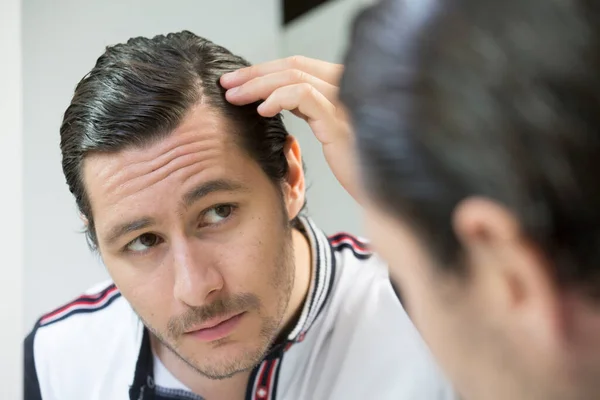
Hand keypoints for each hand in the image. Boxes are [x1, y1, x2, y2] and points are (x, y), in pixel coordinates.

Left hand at [220, 56, 362, 202]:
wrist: (379, 188)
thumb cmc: (353, 161)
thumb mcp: (326, 127)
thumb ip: (308, 108)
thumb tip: (272, 97)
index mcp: (342, 84)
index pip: (298, 64)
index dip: (264, 69)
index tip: (236, 81)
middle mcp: (346, 85)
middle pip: (293, 65)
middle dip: (255, 73)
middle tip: (227, 84)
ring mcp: (345, 100)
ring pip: (295, 76)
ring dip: (258, 85)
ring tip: (236, 97)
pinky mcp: (340, 119)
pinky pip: (304, 96)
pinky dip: (278, 98)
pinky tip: (262, 110)